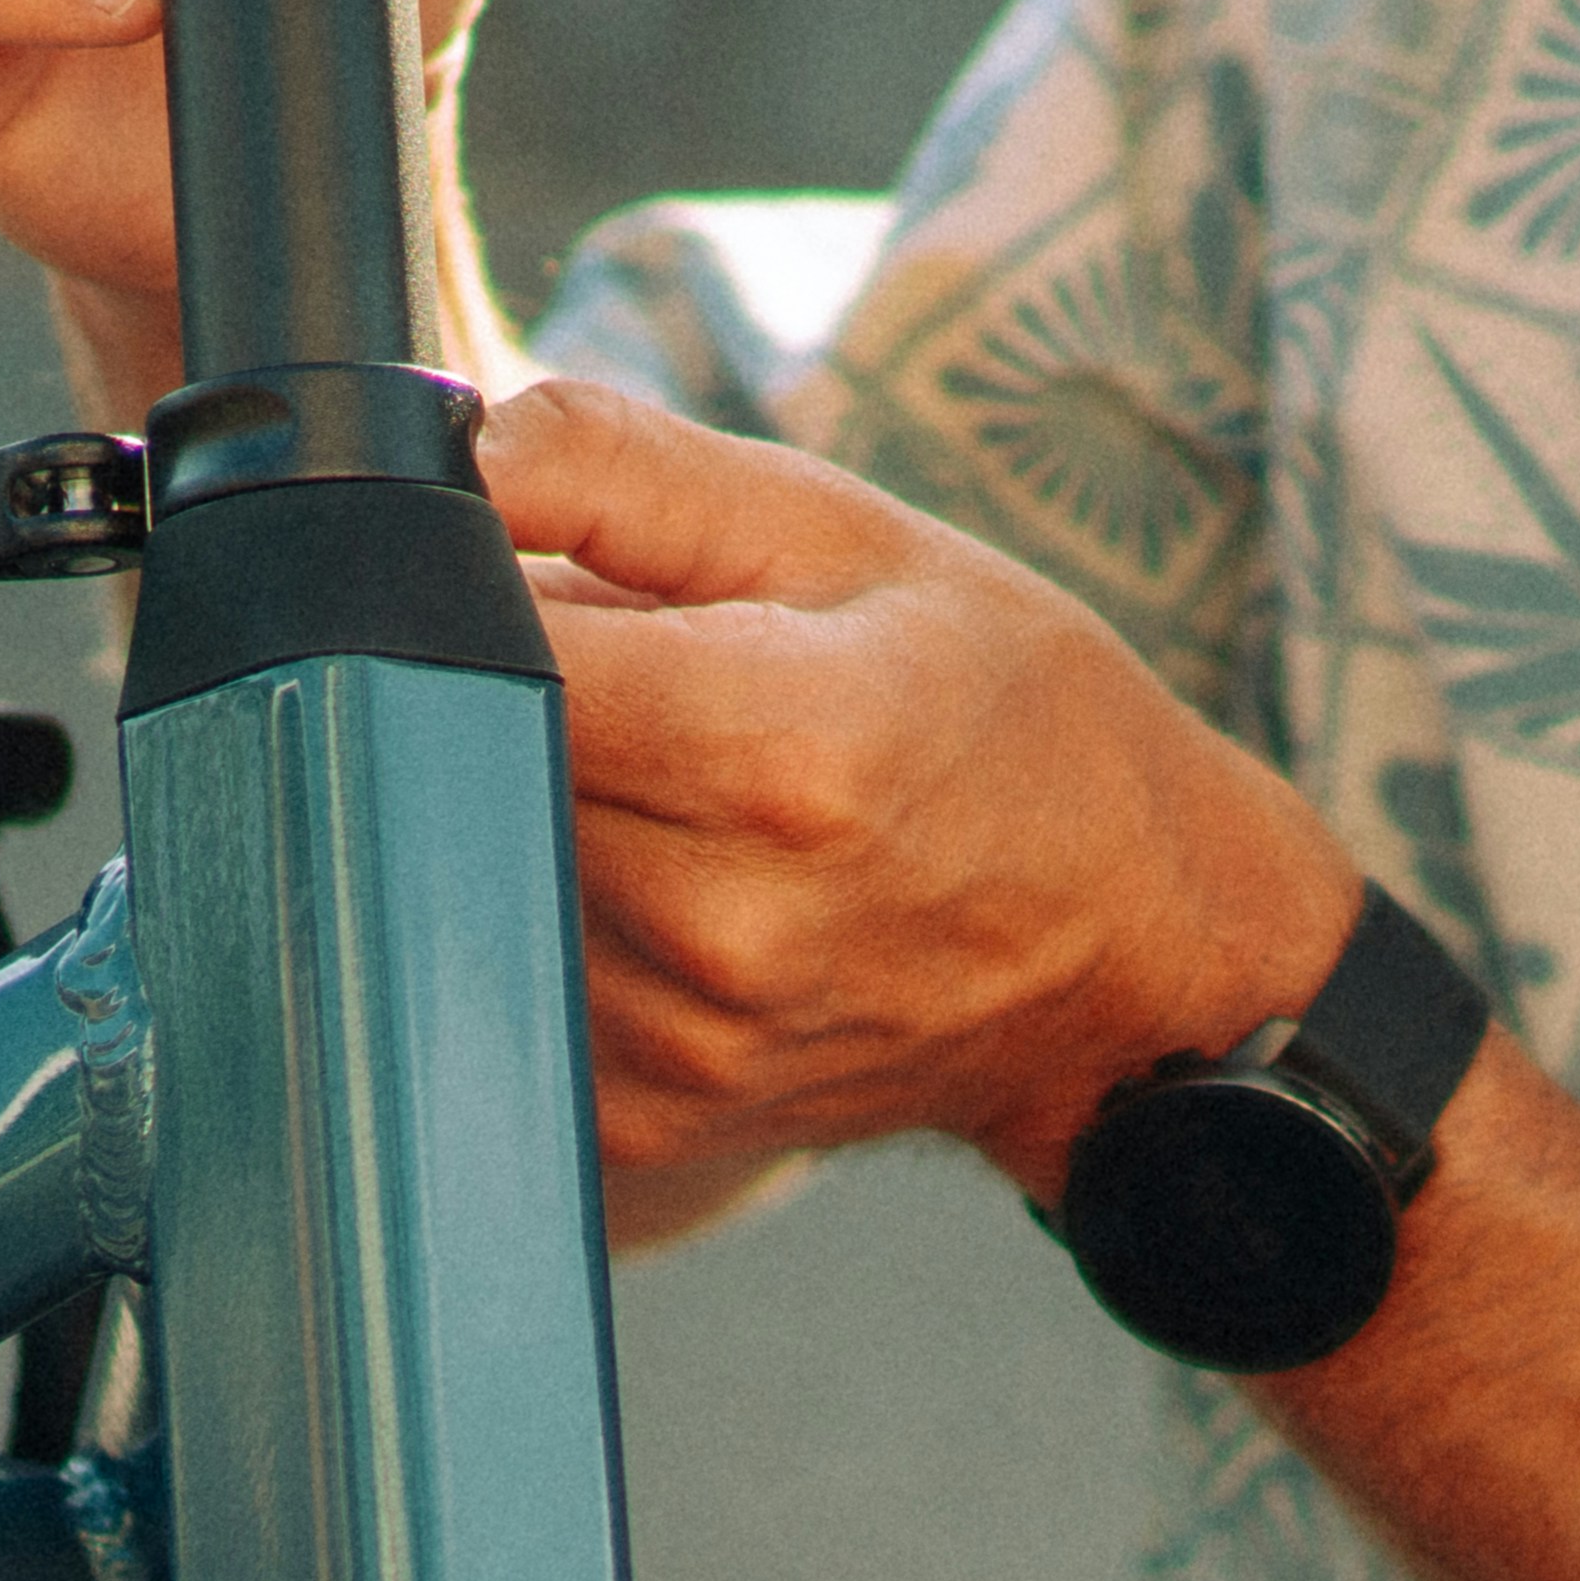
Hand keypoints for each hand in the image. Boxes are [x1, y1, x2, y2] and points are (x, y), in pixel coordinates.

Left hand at [490, 378, 1352, 1204]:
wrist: (1133, 942)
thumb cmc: (1010, 712)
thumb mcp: (845, 532)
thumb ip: (620, 469)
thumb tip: (446, 458)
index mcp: (778, 752)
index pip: (492, 658)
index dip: (470, 595)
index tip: (521, 576)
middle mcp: (722, 924)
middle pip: (468, 770)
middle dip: (507, 701)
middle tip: (641, 681)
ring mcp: (684, 1045)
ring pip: (478, 875)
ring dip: (529, 813)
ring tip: (676, 785)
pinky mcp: (652, 1122)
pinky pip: (513, 981)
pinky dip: (555, 917)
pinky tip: (673, 888)